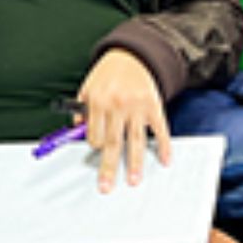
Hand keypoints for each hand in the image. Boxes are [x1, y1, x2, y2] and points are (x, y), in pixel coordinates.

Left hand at [75, 49, 172, 191]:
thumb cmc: (108, 74)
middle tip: (106, 186)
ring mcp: (137, 107)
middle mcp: (117, 105)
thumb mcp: (87, 88)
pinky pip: (160, 130)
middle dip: (109, 167)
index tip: (98, 147)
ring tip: (134, 180)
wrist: (132, 55)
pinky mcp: (154, 106)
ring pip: (135, 141)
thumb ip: (81, 111)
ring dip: (135, 163)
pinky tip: (164, 160)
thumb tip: (78, 133)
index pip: (94, 135)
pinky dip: (164, 146)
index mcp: (98, 101)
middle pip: (113, 143)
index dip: (95, 144)